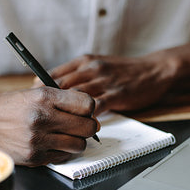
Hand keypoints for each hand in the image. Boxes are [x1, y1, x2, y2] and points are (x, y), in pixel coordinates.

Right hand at [0, 87, 97, 165]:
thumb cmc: (10, 107)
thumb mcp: (35, 93)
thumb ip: (63, 100)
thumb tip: (91, 112)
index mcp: (44, 97)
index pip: (87, 104)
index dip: (88, 108)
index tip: (84, 111)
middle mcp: (42, 118)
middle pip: (88, 127)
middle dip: (88, 126)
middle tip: (80, 125)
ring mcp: (38, 140)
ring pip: (79, 145)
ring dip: (76, 141)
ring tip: (66, 135)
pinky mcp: (34, 157)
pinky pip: (63, 157)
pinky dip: (62, 151)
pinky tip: (52, 144)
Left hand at [40, 53, 178, 114]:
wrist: (154, 69)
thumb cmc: (124, 71)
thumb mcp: (98, 65)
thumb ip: (79, 75)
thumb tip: (56, 90)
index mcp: (84, 61)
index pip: (53, 74)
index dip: (40, 90)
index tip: (34, 103)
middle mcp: (91, 69)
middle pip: (60, 86)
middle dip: (48, 104)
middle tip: (40, 118)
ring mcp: (103, 81)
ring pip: (74, 98)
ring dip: (65, 113)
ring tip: (56, 127)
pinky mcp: (116, 94)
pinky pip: (95, 108)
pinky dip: (85, 119)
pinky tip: (80, 128)